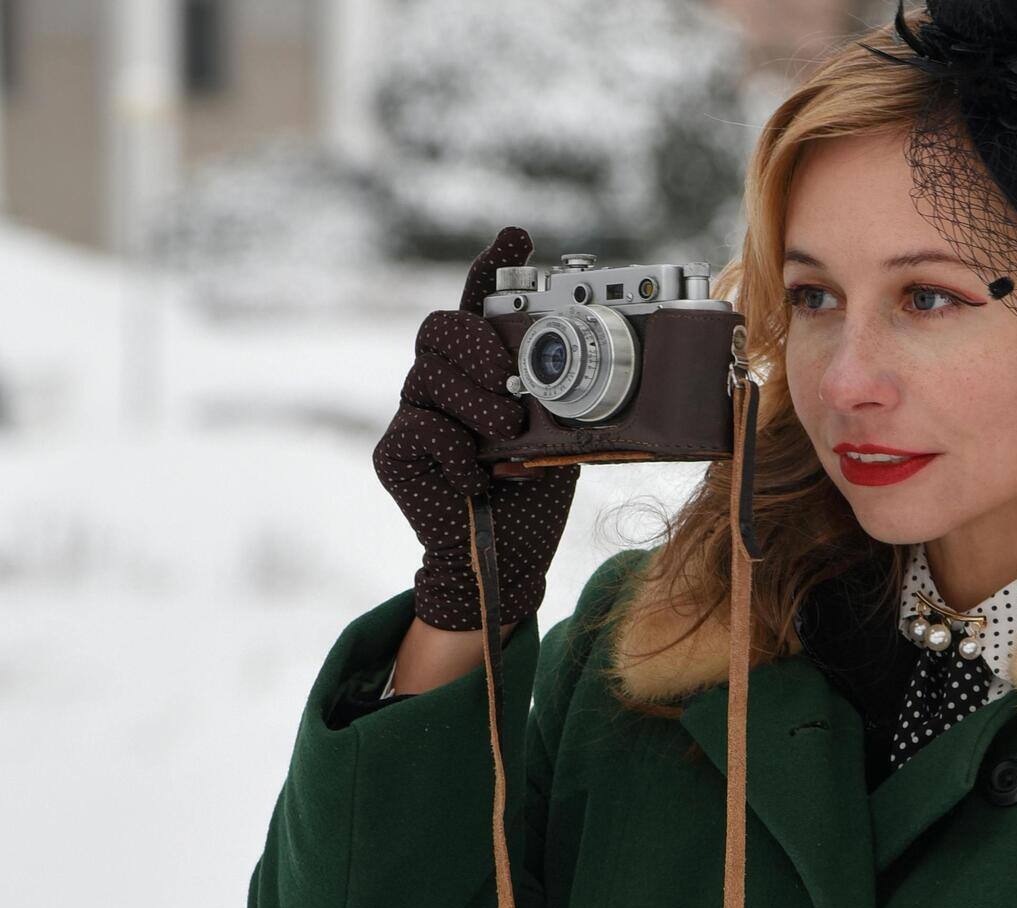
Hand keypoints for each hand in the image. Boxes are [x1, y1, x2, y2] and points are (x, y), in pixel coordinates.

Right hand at [372, 226, 580, 631]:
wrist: (504, 561)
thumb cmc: (533, 493)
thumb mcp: (564, 436)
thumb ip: (568, 399)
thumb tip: (622, 371)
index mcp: (481, 369)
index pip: (479, 304)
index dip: (494, 267)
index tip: (518, 237)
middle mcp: (441, 381)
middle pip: (439, 326)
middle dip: (478, 345)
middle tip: (511, 380)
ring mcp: (413, 414)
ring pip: (429, 376)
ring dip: (479, 405)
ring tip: (508, 436)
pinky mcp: (394, 453)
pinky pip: (423, 429)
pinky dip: (462, 454)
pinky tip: (481, 478)